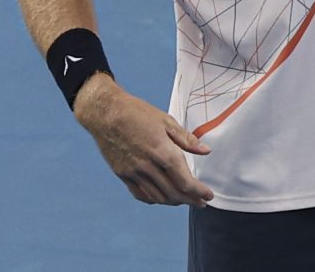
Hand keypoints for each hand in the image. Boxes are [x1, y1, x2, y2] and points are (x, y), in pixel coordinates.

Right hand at [72, 73, 214, 206]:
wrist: (105, 112)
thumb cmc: (137, 112)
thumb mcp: (166, 120)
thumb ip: (186, 139)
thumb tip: (206, 151)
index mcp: (163, 152)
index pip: (185, 182)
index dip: (199, 192)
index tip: (208, 195)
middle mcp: (149, 166)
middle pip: (174, 194)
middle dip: (190, 200)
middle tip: (200, 202)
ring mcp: (134, 172)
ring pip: (158, 197)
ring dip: (174, 201)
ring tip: (183, 199)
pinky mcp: (123, 174)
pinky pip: (141, 194)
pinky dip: (154, 199)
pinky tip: (161, 197)